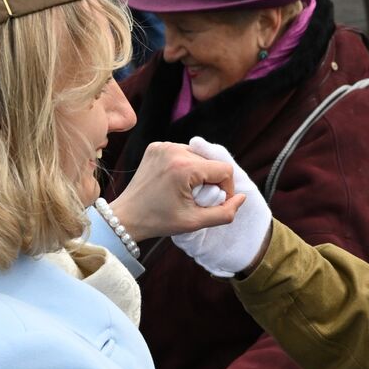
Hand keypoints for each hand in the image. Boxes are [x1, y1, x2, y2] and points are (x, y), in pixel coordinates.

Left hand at [107, 140, 241, 240]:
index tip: (215, 202)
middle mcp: (173, 150)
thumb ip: (225, 213)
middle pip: (211, 161)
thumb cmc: (160, 221)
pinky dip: (186, 165)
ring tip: (186, 190)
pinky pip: (183, 152)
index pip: (224, 169)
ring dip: (199, 172)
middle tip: (198, 198)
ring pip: (199, 155)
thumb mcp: (195, 222)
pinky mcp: (156, 146)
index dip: (226, 188)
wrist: (127, 216)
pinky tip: (175, 180)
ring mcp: (163, 146)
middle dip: (211, 180)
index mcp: (184, 167)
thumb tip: (241, 198)